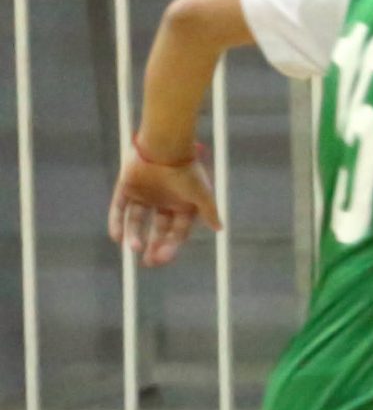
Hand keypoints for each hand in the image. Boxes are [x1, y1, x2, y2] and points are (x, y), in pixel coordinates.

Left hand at [106, 146, 221, 267]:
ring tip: (133, 247)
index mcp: (182, 206)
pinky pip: (120, 208)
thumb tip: (220, 229)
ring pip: (137, 221)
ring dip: (135, 235)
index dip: (170, 246)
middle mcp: (164, 203)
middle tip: (149, 262)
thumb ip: (209, 211)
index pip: (177, 232)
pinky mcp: (127, 188)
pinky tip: (116, 237)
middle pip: (158, 230)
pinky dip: (117, 222)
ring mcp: (145, 196)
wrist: (163, 147)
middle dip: (154, 246)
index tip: (162, 258)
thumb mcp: (201, 193)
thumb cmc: (186, 170)